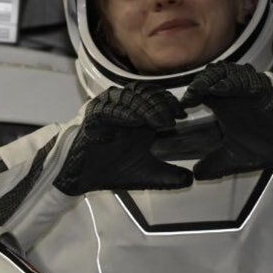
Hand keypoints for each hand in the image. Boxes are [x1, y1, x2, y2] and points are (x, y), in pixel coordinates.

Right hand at [53, 85, 193, 195]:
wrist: (81, 176)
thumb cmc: (110, 170)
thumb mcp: (145, 174)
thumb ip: (168, 175)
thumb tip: (191, 180)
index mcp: (137, 116)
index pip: (156, 97)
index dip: (170, 103)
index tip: (182, 115)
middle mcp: (123, 108)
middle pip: (144, 93)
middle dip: (161, 103)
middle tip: (173, 118)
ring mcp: (108, 109)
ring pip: (128, 96)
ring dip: (145, 107)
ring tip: (159, 121)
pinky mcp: (93, 116)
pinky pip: (108, 108)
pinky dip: (123, 113)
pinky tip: (136, 122)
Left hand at [182, 62, 272, 179]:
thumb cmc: (270, 145)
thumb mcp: (236, 158)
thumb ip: (215, 164)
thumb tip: (195, 175)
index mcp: (226, 105)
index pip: (202, 92)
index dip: (190, 97)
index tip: (179, 110)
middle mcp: (235, 94)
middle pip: (211, 77)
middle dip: (198, 84)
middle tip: (188, 98)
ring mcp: (249, 89)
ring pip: (227, 73)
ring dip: (211, 80)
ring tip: (199, 91)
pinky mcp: (264, 89)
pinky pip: (246, 80)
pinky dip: (232, 83)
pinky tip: (220, 89)